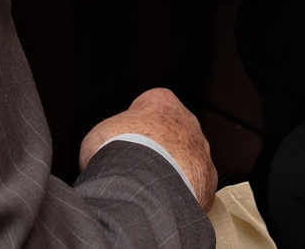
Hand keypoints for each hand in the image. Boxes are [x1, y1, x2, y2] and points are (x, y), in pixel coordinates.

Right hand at [81, 87, 215, 206]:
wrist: (144, 182)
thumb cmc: (121, 151)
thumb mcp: (96, 138)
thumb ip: (106, 141)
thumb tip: (101, 159)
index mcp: (161, 102)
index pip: (150, 108)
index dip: (134, 128)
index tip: (124, 144)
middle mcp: (186, 121)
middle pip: (172, 133)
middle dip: (158, 150)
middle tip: (137, 170)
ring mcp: (201, 150)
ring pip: (187, 159)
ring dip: (173, 172)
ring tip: (150, 190)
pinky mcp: (208, 178)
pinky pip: (196, 185)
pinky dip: (183, 193)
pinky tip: (164, 203)